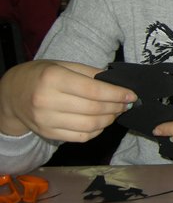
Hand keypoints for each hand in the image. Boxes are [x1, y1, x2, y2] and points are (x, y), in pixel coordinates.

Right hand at [0, 60, 135, 140]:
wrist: (11, 95)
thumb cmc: (42, 75)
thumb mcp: (64, 65)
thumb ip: (90, 73)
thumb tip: (118, 84)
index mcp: (53, 79)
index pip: (93, 90)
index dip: (117, 94)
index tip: (132, 96)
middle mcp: (48, 101)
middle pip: (94, 110)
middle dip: (116, 107)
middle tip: (127, 104)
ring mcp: (47, 121)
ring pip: (90, 126)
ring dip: (109, 120)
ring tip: (116, 112)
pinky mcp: (48, 134)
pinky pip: (81, 137)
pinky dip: (97, 131)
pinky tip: (102, 122)